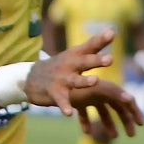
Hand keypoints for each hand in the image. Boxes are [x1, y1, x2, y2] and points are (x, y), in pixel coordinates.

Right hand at [27, 31, 143, 137]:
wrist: (30, 78)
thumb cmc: (61, 65)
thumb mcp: (75, 53)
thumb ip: (94, 44)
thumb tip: (112, 30)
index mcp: (77, 55)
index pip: (91, 45)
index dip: (101, 40)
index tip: (112, 33)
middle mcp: (70, 65)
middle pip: (85, 62)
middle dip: (96, 60)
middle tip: (110, 59)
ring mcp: (61, 78)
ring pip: (75, 81)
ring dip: (84, 81)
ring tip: (95, 81)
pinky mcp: (54, 92)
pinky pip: (61, 100)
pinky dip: (64, 106)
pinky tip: (69, 113)